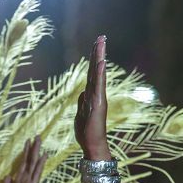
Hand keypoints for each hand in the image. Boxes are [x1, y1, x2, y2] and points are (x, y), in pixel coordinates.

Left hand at [3, 136, 46, 182]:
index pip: (23, 163)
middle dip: (32, 148)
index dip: (24, 153)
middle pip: (29, 160)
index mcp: (19, 181)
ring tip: (39, 140)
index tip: (27, 142)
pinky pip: (37, 173)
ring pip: (33, 163)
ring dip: (36, 151)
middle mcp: (26, 179)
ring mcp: (30, 182)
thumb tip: (7, 176)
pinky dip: (40, 164)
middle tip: (36, 136)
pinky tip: (44, 155)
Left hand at [75, 35, 110, 160]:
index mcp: (91, 95)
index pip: (92, 73)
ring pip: (98, 74)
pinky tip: (101, 62)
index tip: (96, 45)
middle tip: (101, 36)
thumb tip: (82, 92)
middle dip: (98, 53)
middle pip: (96, 69)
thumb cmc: (86, 132)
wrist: (92, 145)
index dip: (93, 59)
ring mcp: (98, 98)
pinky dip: (100, 74)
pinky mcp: (98, 104)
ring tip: (101, 43)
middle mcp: (96, 94)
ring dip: (99, 57)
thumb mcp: (80, 114)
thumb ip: (82, 102)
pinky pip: (99, 86)